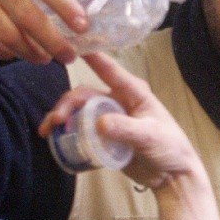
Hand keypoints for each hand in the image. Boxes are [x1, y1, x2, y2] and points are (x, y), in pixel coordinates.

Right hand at [39, 51, 206, 191]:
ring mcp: (109, 119)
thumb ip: (126, 129)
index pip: (108, 69)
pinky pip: (80, 131)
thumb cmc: (170, 149)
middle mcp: (117, 101)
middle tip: (56, 121)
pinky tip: (54, 141)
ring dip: (62, 119)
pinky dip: (67, 135)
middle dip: (66, 104)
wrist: (172, 177)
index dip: (89, 55)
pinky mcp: (104, 137)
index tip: (68, 43)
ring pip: (78, 112)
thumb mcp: (150, 137)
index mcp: (133, 92)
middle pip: (84, 94)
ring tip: (48, 132)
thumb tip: (99, 123)